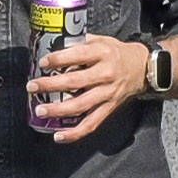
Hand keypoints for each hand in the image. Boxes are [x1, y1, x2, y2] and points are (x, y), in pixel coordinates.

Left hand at [19, 30, 157, 146]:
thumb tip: (56, 49)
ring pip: (81, 105)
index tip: (43, 63)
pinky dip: (75, 133)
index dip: (59, 59)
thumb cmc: (119, 53)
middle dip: (50, 85)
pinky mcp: (109, 108)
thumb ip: (81, 44)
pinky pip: (91, 123)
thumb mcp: (103, 41)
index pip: (78, 55)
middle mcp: (106, 74)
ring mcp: (108, 93)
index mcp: (103, 54)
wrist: (145, 68)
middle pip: (75, 82)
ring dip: (58, 110)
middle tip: (32, 87)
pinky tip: (59, 136)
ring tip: (40, 111)